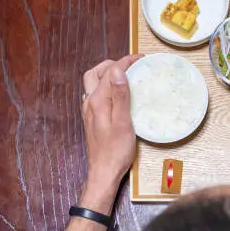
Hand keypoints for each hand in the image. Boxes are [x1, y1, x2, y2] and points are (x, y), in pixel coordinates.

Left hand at [81, 55, 142, 200]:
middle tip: (131, 64)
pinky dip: (106, 86)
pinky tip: (117, 93)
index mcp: (97, 101)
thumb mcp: (123, 122)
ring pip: (93, 83)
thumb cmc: (116, 150)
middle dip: (112, 64)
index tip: (141, 59)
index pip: (110, 72)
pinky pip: (95, 94)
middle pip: (95, 73)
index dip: (125, 62)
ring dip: (107, 74)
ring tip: (125, 75)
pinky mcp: (92, 118)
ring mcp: (89, 110)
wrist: (104, 171)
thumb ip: (120, 95)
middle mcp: (89, 103)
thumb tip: (118, 71)